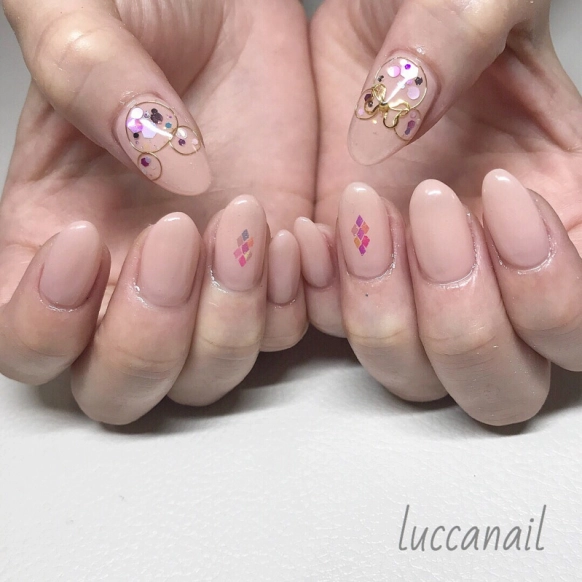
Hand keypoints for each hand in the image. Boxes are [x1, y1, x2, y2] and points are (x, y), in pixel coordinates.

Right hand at [0, 0, 315, 422]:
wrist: (239, 14)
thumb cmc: (153, 4)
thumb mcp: (85, 10)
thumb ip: (85, 72)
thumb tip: (162, 162)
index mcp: (55, 236)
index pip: (25, 343)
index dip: (45, 323)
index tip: (84, 237)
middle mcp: (128, 279)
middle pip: (120, 386)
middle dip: (150, 338)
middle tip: (177, 235)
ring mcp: (208, 285)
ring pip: (206, 375)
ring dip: (230, 324)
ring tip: (248, 219)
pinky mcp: (272, 273)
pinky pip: (283, 333)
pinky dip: (292, 301)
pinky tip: (296, 231)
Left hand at [304, 0, 581, 424]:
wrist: (348, 39)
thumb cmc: (420, 11)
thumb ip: (463, 32)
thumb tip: (406, 114)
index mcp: (556, 219)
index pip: (580, 319)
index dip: (552, 289)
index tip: (499, 194)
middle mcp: (488, 278)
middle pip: (505, 384)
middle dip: (464, 319)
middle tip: (430, 208)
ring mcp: (410, 292)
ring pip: (418, 377)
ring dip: (388, 317)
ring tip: (360, 210)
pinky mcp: (345, 287)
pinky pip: (335, 337)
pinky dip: (322, 297)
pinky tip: (311, 231)